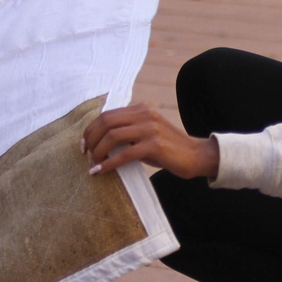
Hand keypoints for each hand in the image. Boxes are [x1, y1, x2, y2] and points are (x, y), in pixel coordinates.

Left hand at [81, 104, 219, 179]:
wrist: (196, 156)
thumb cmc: (169, 150)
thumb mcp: (147, 135)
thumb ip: (129, 133)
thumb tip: (101, 143)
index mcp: (142, 109)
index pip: (108, 115)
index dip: (91, 129)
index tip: (84, 144)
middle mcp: (145, 115)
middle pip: (106, 122)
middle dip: (91, 139)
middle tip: (85, 154)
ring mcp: (150, 129)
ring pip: (113, 136)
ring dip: (98, 151)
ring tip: (93, 163)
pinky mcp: (155, 145)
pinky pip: (124, 153)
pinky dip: (109, 163)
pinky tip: (101, 171)